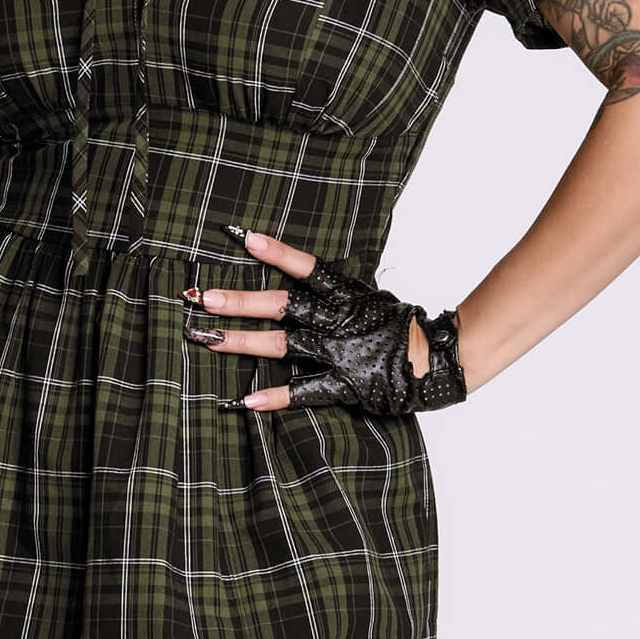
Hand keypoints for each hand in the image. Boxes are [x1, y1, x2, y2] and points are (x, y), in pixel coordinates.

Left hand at [182, 227, 465, 414]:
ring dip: (242, 341)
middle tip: (202, 297)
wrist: (437, 360)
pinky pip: (305, 390)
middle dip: (239, 302)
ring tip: (207, 338)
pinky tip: (246, 400)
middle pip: (280, 306)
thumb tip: (304, 280)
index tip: (244, 238)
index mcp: (344, 295)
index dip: (276, 252)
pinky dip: (276, 396)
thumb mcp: (368, 299)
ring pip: (283, 345)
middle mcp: (336, 320)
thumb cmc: (399, 328)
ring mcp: (338, 353)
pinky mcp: (344, 384)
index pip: (306, 268)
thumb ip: (335, 294)